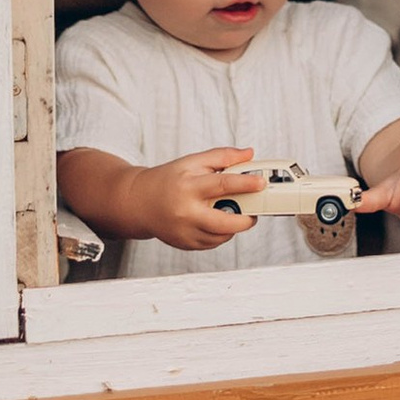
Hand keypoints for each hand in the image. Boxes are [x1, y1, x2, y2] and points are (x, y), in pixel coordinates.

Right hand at [143, 146, 266, 250]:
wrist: (139, 202)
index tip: (261, 183)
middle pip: (224, 222)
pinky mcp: (184, 244)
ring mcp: (184, 231)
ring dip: (234, 227)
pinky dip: (220, 234)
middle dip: (246, 219)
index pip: (222, 185)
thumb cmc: (168, 180)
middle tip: (255, 211)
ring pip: (220, 236)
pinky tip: (217, 221)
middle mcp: (186, 212)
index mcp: (189, 187)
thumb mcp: (193, 161)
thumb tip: (249, 154)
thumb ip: (222, 156)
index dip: (245, 183)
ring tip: (234, 214)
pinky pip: (211, 243)